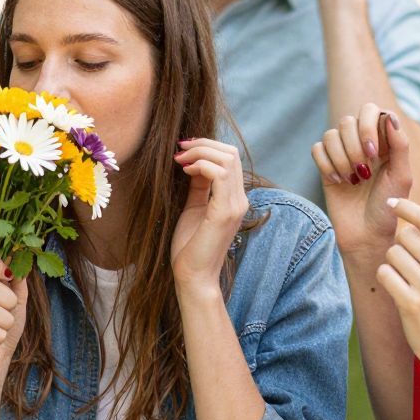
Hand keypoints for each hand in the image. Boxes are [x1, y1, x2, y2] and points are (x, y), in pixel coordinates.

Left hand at [171, 138, 247, 295]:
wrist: (194, 276)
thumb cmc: (190, 246)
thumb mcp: (194, 207)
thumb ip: (198, 186)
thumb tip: (194, 162)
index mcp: (234, 198)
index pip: (230, 158)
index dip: (207, 147)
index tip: (182, 150)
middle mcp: (240, 199)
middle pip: (231, 153)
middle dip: (203, 144)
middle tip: (179, 149)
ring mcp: (235, 205)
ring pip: (227, 159)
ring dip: (200, 152)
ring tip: (180, 159)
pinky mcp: (224, 212)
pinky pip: (218, 174)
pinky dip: (200, 165)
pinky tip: (185, 171)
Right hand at [312, 105, 412, 263]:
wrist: (366, 235)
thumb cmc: (388, 208)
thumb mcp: (401, 177)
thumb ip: (400, 145)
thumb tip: (390, 116)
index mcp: (383, 142)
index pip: (371, 111)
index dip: (368, 126)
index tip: (374, 152)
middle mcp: (362, 144)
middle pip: (347, 121)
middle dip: (353, 146)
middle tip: (363, 171)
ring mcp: (342, 155)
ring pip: (330, 134)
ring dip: (341, 157)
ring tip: (353, 180)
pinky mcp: (326, 168)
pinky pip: (317, 149)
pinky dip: (326, 164)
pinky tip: (339, 181)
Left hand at [376, 197, 419, 370]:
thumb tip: (408, 212)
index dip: (407, 207)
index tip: (391, 203)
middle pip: (405, 235)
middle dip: (401, 246)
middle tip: (411, 267)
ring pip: (391, 253)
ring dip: (392, 265)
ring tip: (407, 282)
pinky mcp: (410, 302)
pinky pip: (384, 273)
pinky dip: (386, 279)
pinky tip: (398, 291)